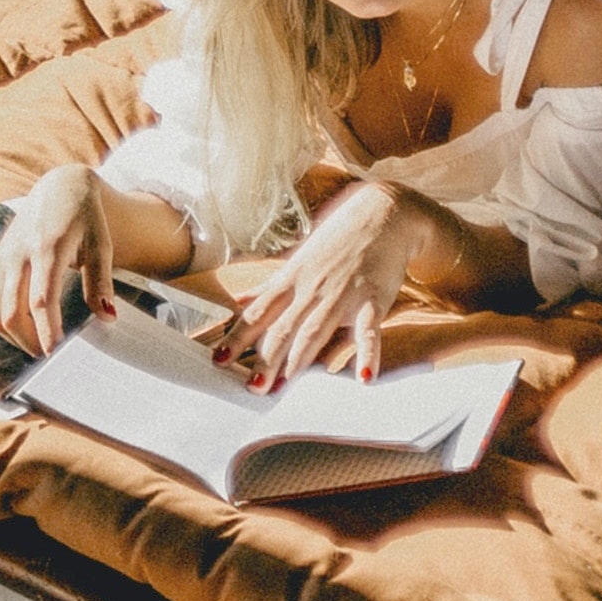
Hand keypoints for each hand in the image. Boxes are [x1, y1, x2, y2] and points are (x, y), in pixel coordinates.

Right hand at [0, 165, 115, 355]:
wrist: (60, 189)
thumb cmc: (85, 219)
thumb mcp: (101, 246)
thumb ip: (101, 283)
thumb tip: (107, 317)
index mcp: (48, 247)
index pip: (41, 299)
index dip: (45, 329)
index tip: (53, 351)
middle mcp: (19, 252)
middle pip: (12, 310)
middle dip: (28, 340)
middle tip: (48, 354)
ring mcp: (3, 257)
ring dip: (13, 335)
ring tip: (37, 345)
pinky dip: (2, 320)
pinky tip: (23, 328)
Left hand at [225, 180, 429, 392]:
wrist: (383, 213)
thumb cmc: (338, 239)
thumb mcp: (298, 260)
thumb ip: (270, 286)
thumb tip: (239, 301)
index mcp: (292, 280)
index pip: (258, 312)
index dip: (237, 337)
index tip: (218, 359)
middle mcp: (312, 288)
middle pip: (283, 327)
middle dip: (265, 358)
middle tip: (252, 388)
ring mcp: (342, 292)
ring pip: (316, 328)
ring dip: (299, 357)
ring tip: (285, 385)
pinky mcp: (373, 297)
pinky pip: (369, 329)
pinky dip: (367, 353)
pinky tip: (363, 377)